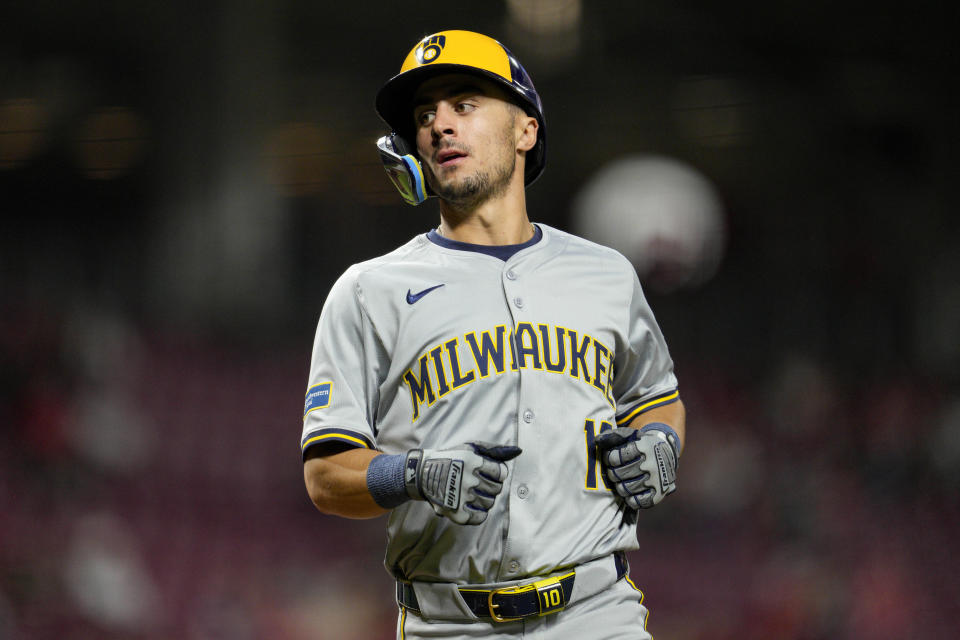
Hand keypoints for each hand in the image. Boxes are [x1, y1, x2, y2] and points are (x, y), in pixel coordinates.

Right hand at [404, 442, 521, 524]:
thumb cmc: (451, 458)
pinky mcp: (455, 511)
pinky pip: (478, 517)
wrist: (423, 473)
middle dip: (492, 486)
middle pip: (496, 489)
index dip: (498, 474)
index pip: (501, 473)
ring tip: (475, 493)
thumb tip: (518, 451)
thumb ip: (495, 450)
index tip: (490, 473)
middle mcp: (467, 479)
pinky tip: (473, 505)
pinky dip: (480, 513)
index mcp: (472, 462)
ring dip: (486, 499)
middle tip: (481, 483)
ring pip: (489, 503)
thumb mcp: (471, 448)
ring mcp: (460, 496)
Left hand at [595, 424, 679, 510]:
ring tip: (622, 480)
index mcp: (644, 447)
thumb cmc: (641, 444)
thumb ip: (612, 436)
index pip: (615, 458)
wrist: (667, 453)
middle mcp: (652, 464)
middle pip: (619, 474)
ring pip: (626, 489)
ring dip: (619, 485)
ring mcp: (656, 480)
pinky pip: (637, 502)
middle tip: (614, 470)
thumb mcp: (629, 435)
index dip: (609, 458)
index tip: (611, 458)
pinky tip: (630, 491)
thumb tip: (597, 441)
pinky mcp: (659, 494)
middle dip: (613, 472)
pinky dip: (630, 498)